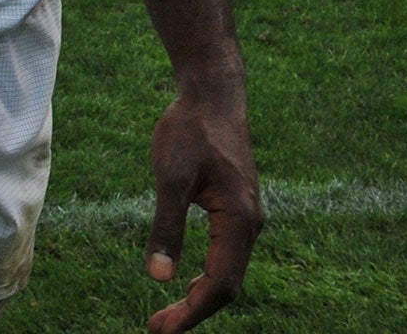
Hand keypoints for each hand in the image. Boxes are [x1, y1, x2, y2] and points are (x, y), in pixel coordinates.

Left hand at [142, 79, 262, 332]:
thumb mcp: (170, 176)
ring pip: (229, 272)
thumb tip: (159, 277)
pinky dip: (207, 275)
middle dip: (194, 311)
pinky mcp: (237, 210)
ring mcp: (246, 218)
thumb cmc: (190, 130)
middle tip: (157, 328)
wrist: (212, 96)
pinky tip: (185, 280)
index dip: (191, 312)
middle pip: (227, 285)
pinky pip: (227, 255)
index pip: (219, 284)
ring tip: (167, 314)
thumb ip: (166, 226)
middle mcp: (250, 226)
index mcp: (238, 221)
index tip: (161, 330)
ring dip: (200, 296)